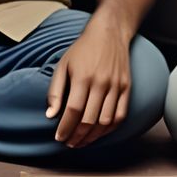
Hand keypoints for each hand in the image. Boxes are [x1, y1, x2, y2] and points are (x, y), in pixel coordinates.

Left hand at [46, 16, 131, 148]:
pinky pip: (120, 115)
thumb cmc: (83, 49)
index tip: (59, 137)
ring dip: (93, 136)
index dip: (65, 128)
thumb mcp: (63, 65)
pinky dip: (109, 129)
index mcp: (82, 77)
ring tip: (82, 141)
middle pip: (88, 119)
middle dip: (77, 136)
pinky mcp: (127, 88)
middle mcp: (101, 83)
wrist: (109, 32)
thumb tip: (50, 115)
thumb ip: (55, 91)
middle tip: (69, 143)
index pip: (72, 111)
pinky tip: (99, 133)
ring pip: (105, 121)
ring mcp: (116, 86)